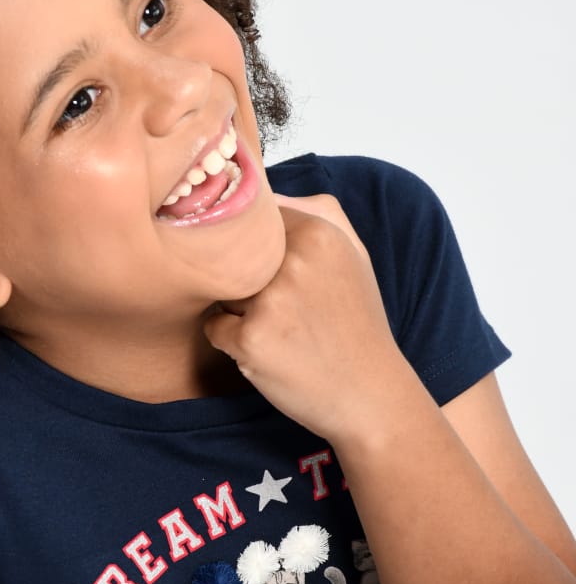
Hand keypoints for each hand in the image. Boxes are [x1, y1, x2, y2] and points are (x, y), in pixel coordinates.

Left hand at [204, 193, 415, 442]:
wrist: (370, 395)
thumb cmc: (357, 325)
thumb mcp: (353, 256)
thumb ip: (316, 213)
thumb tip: (268, 189)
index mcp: (318, 233)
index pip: (253, 220)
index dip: (255, 248)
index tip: (273, 270)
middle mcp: (293, 261)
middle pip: (232, 254)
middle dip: (244, 279)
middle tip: (282, 308)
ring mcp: (270, 301)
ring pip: (220, 289)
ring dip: (238, 309)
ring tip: (279, 330)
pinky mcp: (251, 340)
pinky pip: (214, 327)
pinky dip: (231, 341)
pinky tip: (268, 351)